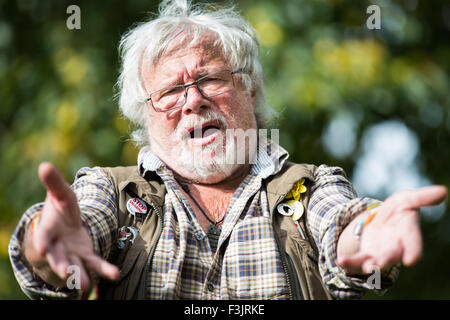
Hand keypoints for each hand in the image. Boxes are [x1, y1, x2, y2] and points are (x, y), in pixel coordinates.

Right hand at [24, 162, 118, 296]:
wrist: (63, 225)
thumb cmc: (59, 208)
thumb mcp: (59, 193)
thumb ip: (54, 182)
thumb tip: (44, 164)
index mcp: (48, 229)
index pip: (43, 235)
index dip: (42, 241)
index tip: (42, 247)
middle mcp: (57, 246)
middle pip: (57, 256)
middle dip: (60, 264)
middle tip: (65, 271)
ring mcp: (70, 254)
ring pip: (74, 266)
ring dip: (79, 275)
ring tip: (85, 286)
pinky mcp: (84, 257)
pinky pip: (94, 264)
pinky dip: (104, 270)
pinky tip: (114, 274)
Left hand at [337, 185, 446, 274]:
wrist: (380, 220)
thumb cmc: (398, 210)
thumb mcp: (406, 199)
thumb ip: (421, 198)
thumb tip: (443, 191)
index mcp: (407, 234)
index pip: (412, 243)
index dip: (413, 250)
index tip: (411, 259)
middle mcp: (395, 248)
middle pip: (392, 256)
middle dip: (386, 260)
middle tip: (380, 264)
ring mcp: (380, 254)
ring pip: (375, 263)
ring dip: (369, 266)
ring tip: (366, 268)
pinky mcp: (365, 256)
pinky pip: (357, 262)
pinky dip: (349, 263)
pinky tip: (341, 261)